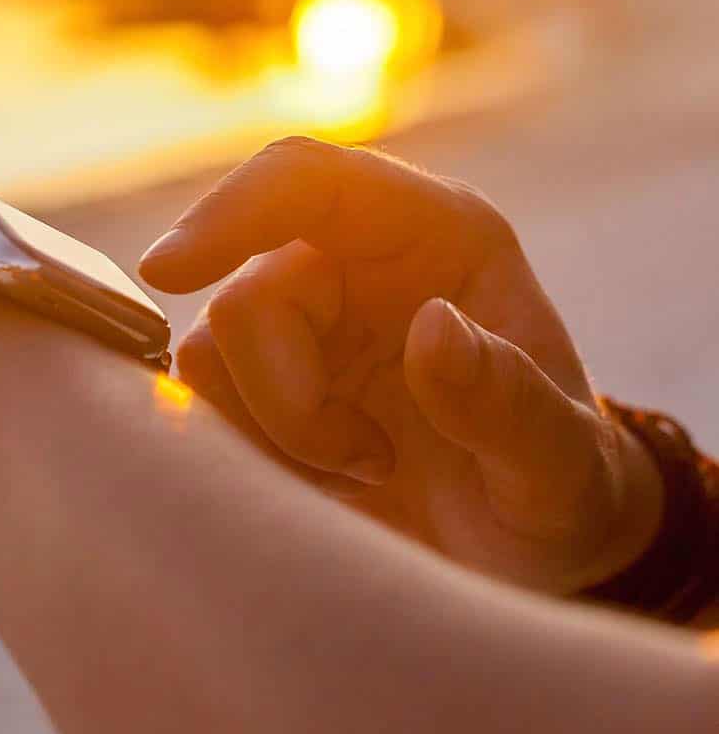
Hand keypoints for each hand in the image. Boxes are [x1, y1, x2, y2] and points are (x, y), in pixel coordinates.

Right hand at [140, 136, 660, 593]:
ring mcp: (301, 322)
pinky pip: (198, 405)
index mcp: (432, 234)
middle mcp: (351, 262)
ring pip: (207, 354)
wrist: (523, 554)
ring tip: (360, 470)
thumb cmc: (560, 491)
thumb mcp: (563, 466)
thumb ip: (510, 401)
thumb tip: (431, 329)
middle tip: (370, 460)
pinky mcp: (260, 382)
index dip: (230, 211)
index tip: (169, 271)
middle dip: (290, 400)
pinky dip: (248, 456)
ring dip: (272, 435)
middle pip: (246, 295)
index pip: (304, 179)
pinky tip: (321, 483)